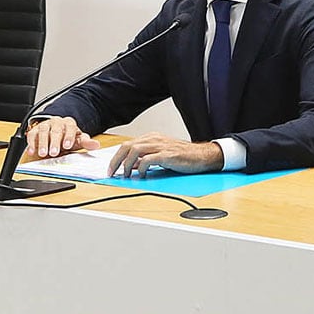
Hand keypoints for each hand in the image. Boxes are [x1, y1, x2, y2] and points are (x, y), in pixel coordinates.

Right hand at [23, 116, 95, 158]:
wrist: (54, 133)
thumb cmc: (66, 138)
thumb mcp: (77, 141)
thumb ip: (85, 142)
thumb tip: (96, 145)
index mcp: (69, 123)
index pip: (70, 128)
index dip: (69, 136)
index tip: (67, 146)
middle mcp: (57, 122)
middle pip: (56, 130)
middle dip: (54, 142)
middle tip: (54, 153)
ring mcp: (45, 125)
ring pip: (43, 131)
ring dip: (42, 143)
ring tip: (43, 153)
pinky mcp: (34, 130)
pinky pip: (31, 135)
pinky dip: (31, 144)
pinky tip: (32, 152)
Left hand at [107, 133, 223, 178]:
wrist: (202, 156)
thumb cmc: (183, 156)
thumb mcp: (161, 155)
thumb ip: (145, 158)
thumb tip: (131, 166)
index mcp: (151, 137)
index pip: (127, 144)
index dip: (116, 157)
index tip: (111, 168)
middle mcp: (154, 139)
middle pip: (127, 146)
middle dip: (116, 160)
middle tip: (112, 172)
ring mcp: (160, 146)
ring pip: (134, 151)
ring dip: (126, 164)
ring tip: (126, 175)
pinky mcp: (167, 155)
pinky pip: (148, 160)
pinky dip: (141, 168)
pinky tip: (142, 175)